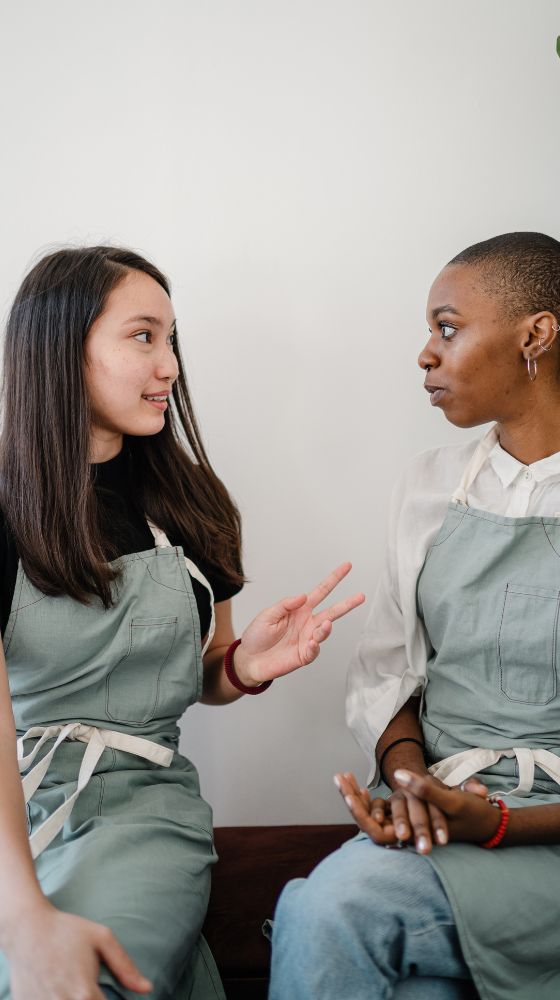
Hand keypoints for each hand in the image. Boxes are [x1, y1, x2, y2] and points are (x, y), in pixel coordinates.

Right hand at [6, 903, 150, 999]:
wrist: (26, 928)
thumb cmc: (66, 930)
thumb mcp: (102, 938)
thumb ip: (125, 966)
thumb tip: (146, 988)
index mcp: (85, 993)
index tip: (103, 993)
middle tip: (87, 987)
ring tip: (71, 986)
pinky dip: (53, 999)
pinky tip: (55, 988)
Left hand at [234, 564, 364, 685]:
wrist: (249, 660)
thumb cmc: (257, 636)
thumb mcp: (268, 615)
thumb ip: (285, 605)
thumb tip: (303, 595)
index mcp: (300, 609)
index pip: (321, 591)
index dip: (334, 579)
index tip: (347, 567)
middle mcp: (308, 623)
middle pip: (333, 611)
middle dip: (347, 604)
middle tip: (361, 596)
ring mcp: (308, 639)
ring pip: (324, 631)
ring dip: (326, 628)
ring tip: (326, 624)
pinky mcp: (304, 655)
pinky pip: (314, 650)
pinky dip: (315, 646)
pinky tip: (312, 642)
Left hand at [335, 770, 489, 852]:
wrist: (485, 820)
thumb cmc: (470, 814)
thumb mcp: (449, 800)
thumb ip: (423, 789)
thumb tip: (398, 775)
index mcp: (412, 837)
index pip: (375, 832)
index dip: (359, 813)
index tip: (347, 791)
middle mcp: (405, 836)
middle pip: (368, 823)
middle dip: (351, 799)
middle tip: (338, 778)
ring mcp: (403, 827)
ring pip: (371, 815)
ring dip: (356, 796)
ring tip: (342, 776)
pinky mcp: (405, 818)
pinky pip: (379, 810)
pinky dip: (368, 797)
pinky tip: (358, 783)